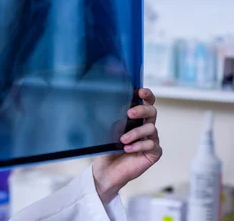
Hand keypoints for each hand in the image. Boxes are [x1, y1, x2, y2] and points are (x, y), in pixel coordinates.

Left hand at [92, 88, 162, 203]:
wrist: (107, 169)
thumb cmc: (108, 148)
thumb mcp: (107, 130)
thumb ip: (114, 118)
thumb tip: (114, 105)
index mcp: (136, 118)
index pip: (146, 102)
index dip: (147, 95)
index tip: (140, 91)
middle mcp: (146, 126)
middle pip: (152, 112)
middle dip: (142, 110)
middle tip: (129, 113)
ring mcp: (151, 139)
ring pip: (151, 128)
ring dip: (135, 133)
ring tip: (122, 139)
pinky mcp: (154, 153)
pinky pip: (151, 145)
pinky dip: (138, 145)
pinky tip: (127, 148)